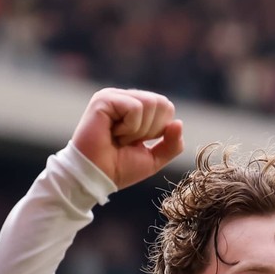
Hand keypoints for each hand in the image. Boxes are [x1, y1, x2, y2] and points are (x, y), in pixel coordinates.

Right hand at [70, 88, 184, 188]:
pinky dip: (129, 128)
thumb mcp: (154, 158)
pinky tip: (112, 133)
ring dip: (138, 130)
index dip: (159, 130)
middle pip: (162, 103)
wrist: (95, 177)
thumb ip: (172, 144)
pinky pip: (135, 108)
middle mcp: (124, 98)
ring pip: (150, 103)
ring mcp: (113, 96)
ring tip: (119, 137)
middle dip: (150, 130)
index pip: (166, 107)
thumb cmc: (119, 168)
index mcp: (135, 107)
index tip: (137, 142)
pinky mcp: (103, 99)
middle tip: (128, 140)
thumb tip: (179, 123)